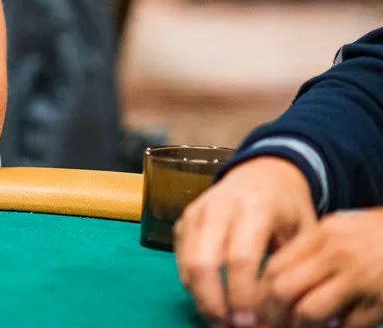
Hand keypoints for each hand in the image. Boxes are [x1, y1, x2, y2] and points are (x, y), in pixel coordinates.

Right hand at [174, 157, 317, 325]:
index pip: (241, 257)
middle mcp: (219, 206)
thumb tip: (292, 315)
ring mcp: (196, 212)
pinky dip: (193, 286)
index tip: (253, 322)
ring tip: (221, 321)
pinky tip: (212, 303)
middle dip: (215, 302)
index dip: (244, 295)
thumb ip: (297, 268)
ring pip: (187, 262)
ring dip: (201, 298)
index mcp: (255, 207)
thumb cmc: (288, 208)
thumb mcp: (305, 231)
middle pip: (204, 261)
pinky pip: (180, 259)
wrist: (263, 173)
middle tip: (232, 327)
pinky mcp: (184, 220)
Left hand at [260, 209, 382, 327]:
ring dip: (303, 326)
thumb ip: (315, 251)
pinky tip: (341, 324)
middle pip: (283, 289)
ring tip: (306, 327)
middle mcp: (336, 254)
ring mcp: (360, 277)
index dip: (263, 291)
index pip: (274, 265)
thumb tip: (280, 282)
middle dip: (276, 313)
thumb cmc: (381, 234)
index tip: (262, 306)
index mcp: (323, 234)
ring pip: (309, 311)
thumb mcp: (345, 230)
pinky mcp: (381, 299)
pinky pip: (348, 325)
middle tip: (277, 323)